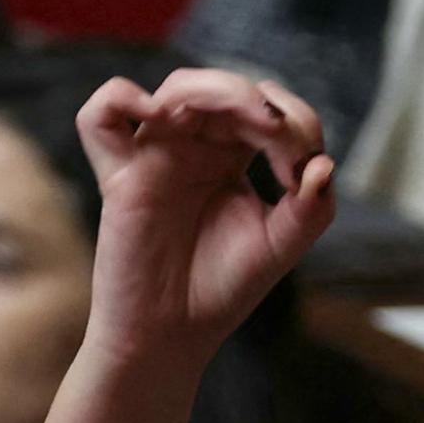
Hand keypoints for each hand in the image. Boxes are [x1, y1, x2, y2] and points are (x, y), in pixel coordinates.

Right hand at [73, 68, 334, 373]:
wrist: (172, 334)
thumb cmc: (223, 288)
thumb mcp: (281, 247)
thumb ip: (311, 208)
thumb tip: (324, 164)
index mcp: (233, 156)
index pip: (266, 108)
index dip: (293, 123)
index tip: (300, 173)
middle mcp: (194, 147)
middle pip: (222, 88)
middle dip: (256, 101)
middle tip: (277, 135)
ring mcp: (155, 155)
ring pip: (176, 89)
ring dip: (216, 91)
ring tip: (250, 123)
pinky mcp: (120, 175)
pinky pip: (100, 114)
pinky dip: (120, 97)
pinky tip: (156, 115)